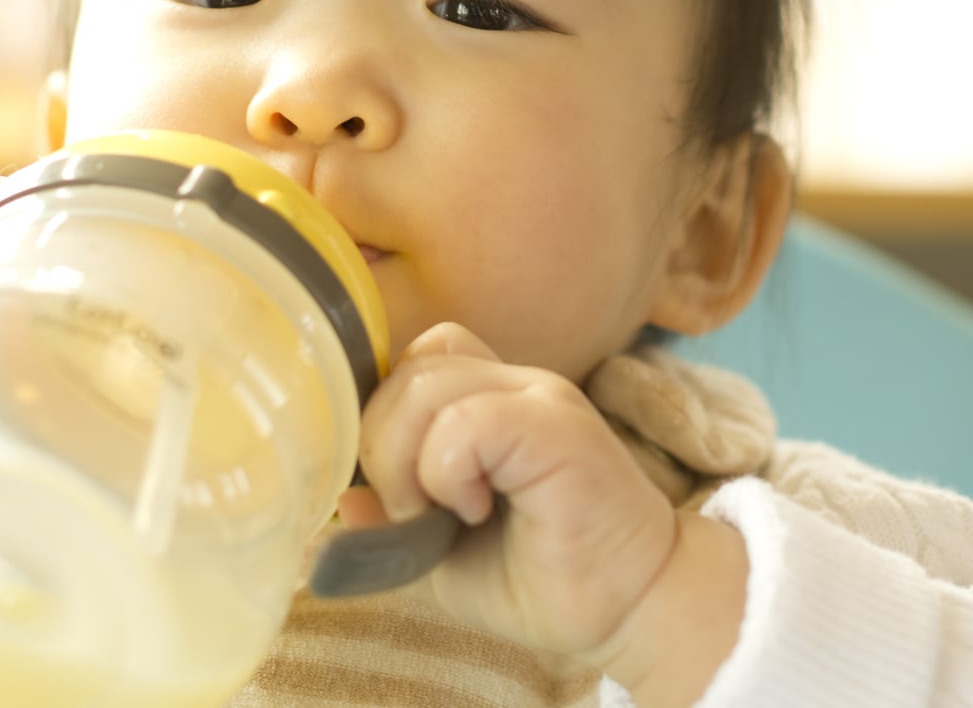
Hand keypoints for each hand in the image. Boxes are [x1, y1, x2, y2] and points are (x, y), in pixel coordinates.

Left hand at [342, 323, 684, 662]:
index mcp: (490, 399)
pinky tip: (474, 510)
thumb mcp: (444, 552)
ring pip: (425, 384)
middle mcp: (516, 382)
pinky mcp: (558, 428)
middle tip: (413, 512)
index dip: (381, 423)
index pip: (410, 364)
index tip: (395, 495)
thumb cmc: (544, 579)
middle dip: (382, 448)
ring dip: (408, 461)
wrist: (631, 608)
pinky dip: (447, 471)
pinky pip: (467, 422)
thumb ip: (393, 516)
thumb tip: (341, 500)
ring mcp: (539, 398)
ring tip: (445, 513)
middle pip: (407, 371)